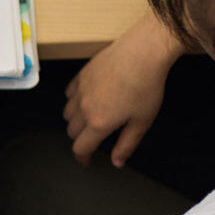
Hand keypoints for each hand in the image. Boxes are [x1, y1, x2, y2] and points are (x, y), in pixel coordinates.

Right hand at [64, 13, 182, 166]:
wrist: (142, 52)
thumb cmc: (147, 86)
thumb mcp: (142, 121)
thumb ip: (127, 144)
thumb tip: (116, 162)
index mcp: (99, 123)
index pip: (80, 148)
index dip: (83, 159)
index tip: (87, 162)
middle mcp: (84, 109)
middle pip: (72, 132)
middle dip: (81, 139)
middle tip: (95, 138)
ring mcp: (80, 91)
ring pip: (67, 114)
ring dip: (75, 121)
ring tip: (91, 118)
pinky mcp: (80, 76)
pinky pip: (69, 95)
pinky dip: (74, 101)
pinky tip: (88, 99)